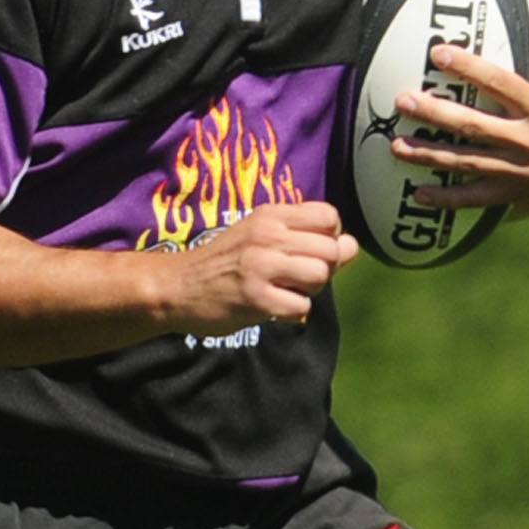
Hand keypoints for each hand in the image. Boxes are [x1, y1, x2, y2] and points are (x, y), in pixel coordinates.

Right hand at [166, 201, 358, 334]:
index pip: (329, 216)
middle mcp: (266, 235)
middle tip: (295, 278)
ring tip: (284, 292)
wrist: (177, 288)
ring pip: (320, 276)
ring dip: (309, 291)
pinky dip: (293, 313)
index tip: (306, 251)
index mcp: (269, 215)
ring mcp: (260, 267)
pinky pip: (302, 307)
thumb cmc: (224, 263)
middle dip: (322, 269)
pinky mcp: (256, 299)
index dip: (329, 237)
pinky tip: (272, 308)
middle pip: (331, 249)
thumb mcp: (259, 236)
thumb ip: (305, 237)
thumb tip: (352, 246)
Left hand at [392, 0, 528, 215]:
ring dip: (429, 155)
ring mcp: (517, 169)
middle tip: (402, 101)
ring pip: (466, 162)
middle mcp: (526, 138)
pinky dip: (447, 199)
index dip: (469, 68)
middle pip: (473, 125)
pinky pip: (474, 198)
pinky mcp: (512, 193)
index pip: (499, 83)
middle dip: (435, 113)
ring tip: (396, 146)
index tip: (437, 53)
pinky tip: (418, 194)